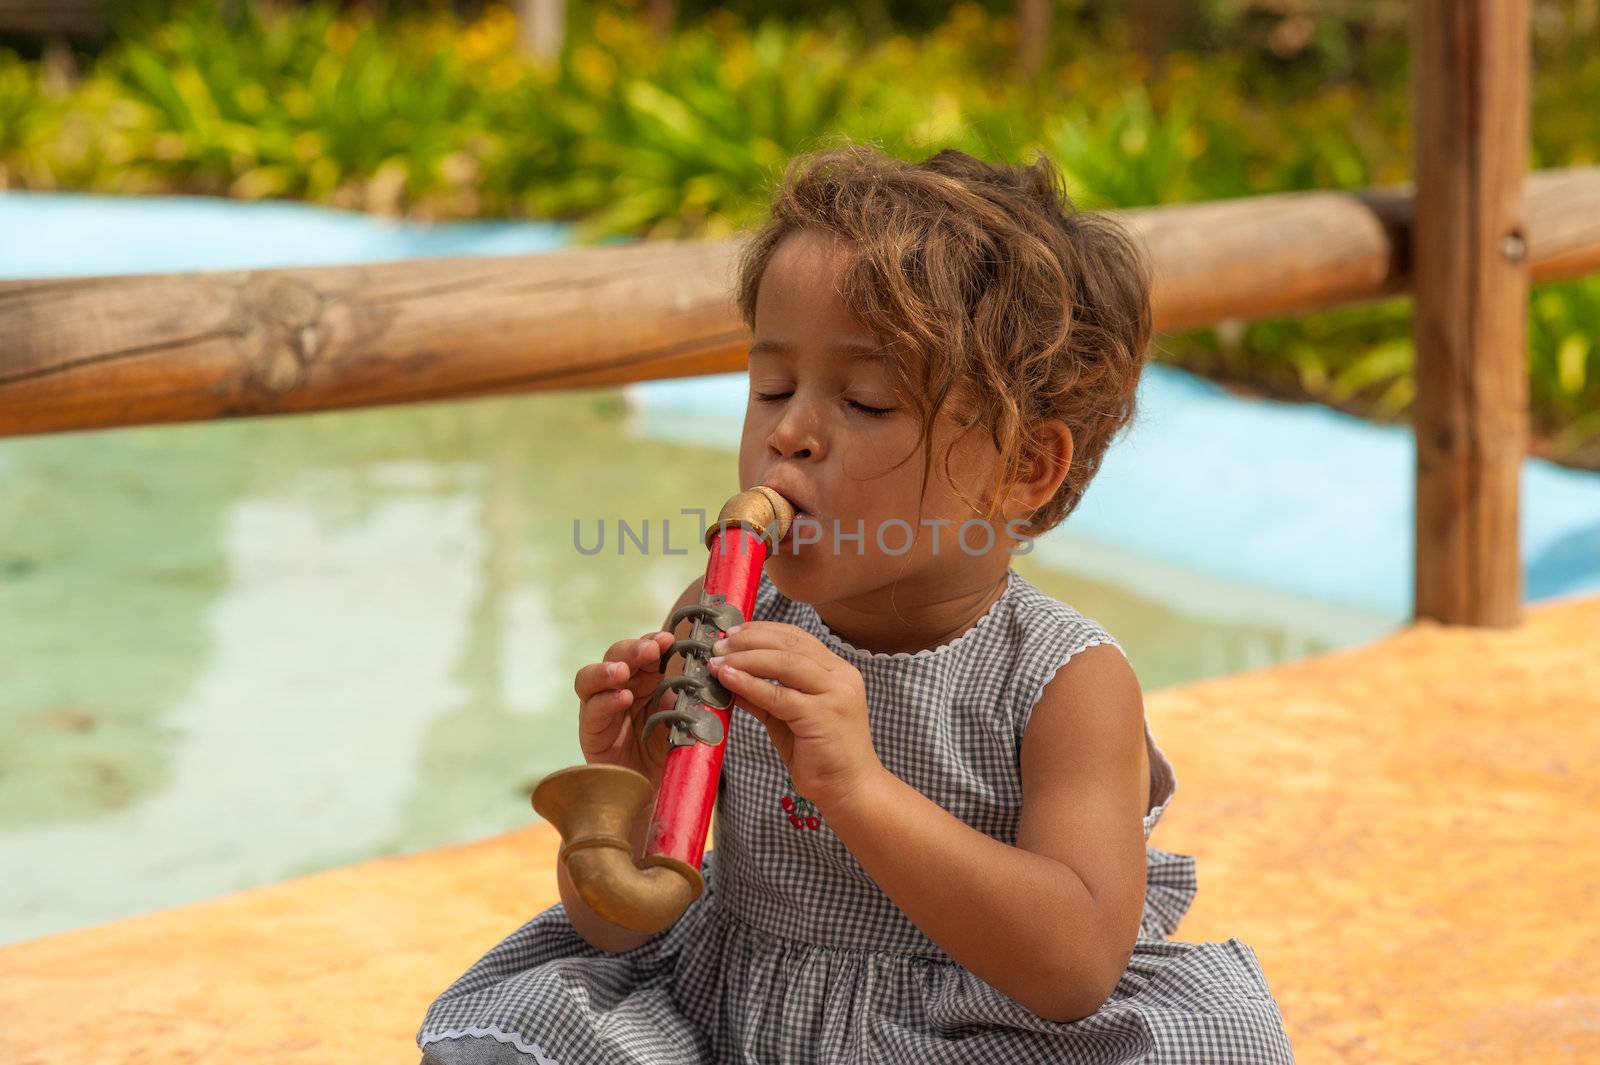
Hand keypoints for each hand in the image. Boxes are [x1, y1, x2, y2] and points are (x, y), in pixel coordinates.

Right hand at [573, 631, 676, 785]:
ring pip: (590, 678)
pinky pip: (591, 711)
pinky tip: (621, 698)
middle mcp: (620, 687)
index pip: (644, 652)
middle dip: (633, 649)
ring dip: (607, 670)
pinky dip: (605, 701)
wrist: (660, 789)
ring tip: (623, 671)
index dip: (654, 642)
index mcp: (646, 679)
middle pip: (616, 656)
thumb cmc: (672, 748)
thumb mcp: (685, 715)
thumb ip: (690, 693)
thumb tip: (709, 667)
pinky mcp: (591, 731)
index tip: (669, 639)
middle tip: (652, 649)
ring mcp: (601, 707)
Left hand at [706, 621, 883, 815]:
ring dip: (745, 658)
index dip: (762, 630)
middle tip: (718, 644)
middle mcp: (841, 676)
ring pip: (784, 663)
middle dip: (749, 640)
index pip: (797, 638)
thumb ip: (763, 695)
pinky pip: (779, 695)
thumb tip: (728, 676)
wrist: (849, 789)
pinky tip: (729, 679)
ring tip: (717, 660)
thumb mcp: (787, 717)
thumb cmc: (819, 754)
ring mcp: (835, 694)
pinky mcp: (823, 715)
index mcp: (837, 670)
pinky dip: (750, 683)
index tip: (732, 632)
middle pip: (789, 644)